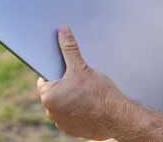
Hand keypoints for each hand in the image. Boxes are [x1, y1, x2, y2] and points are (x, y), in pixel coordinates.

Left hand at [37, 25, 129, 140]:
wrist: (118, 117)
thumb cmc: (99, 93)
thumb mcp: (81, 67)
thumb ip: (69, 48)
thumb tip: (63, 31)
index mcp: (49, 96)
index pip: (43, 79)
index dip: (54, 72)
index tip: (64, 71)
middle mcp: (51, 113)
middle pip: (53, 92)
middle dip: (63, 85)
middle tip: (78, 81)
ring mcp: (62, 124)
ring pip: (62, 104)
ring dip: (69, 98)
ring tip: (84, 93)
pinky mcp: (72, 131)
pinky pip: (70, 116)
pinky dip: (76, 110)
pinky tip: (88, 105)